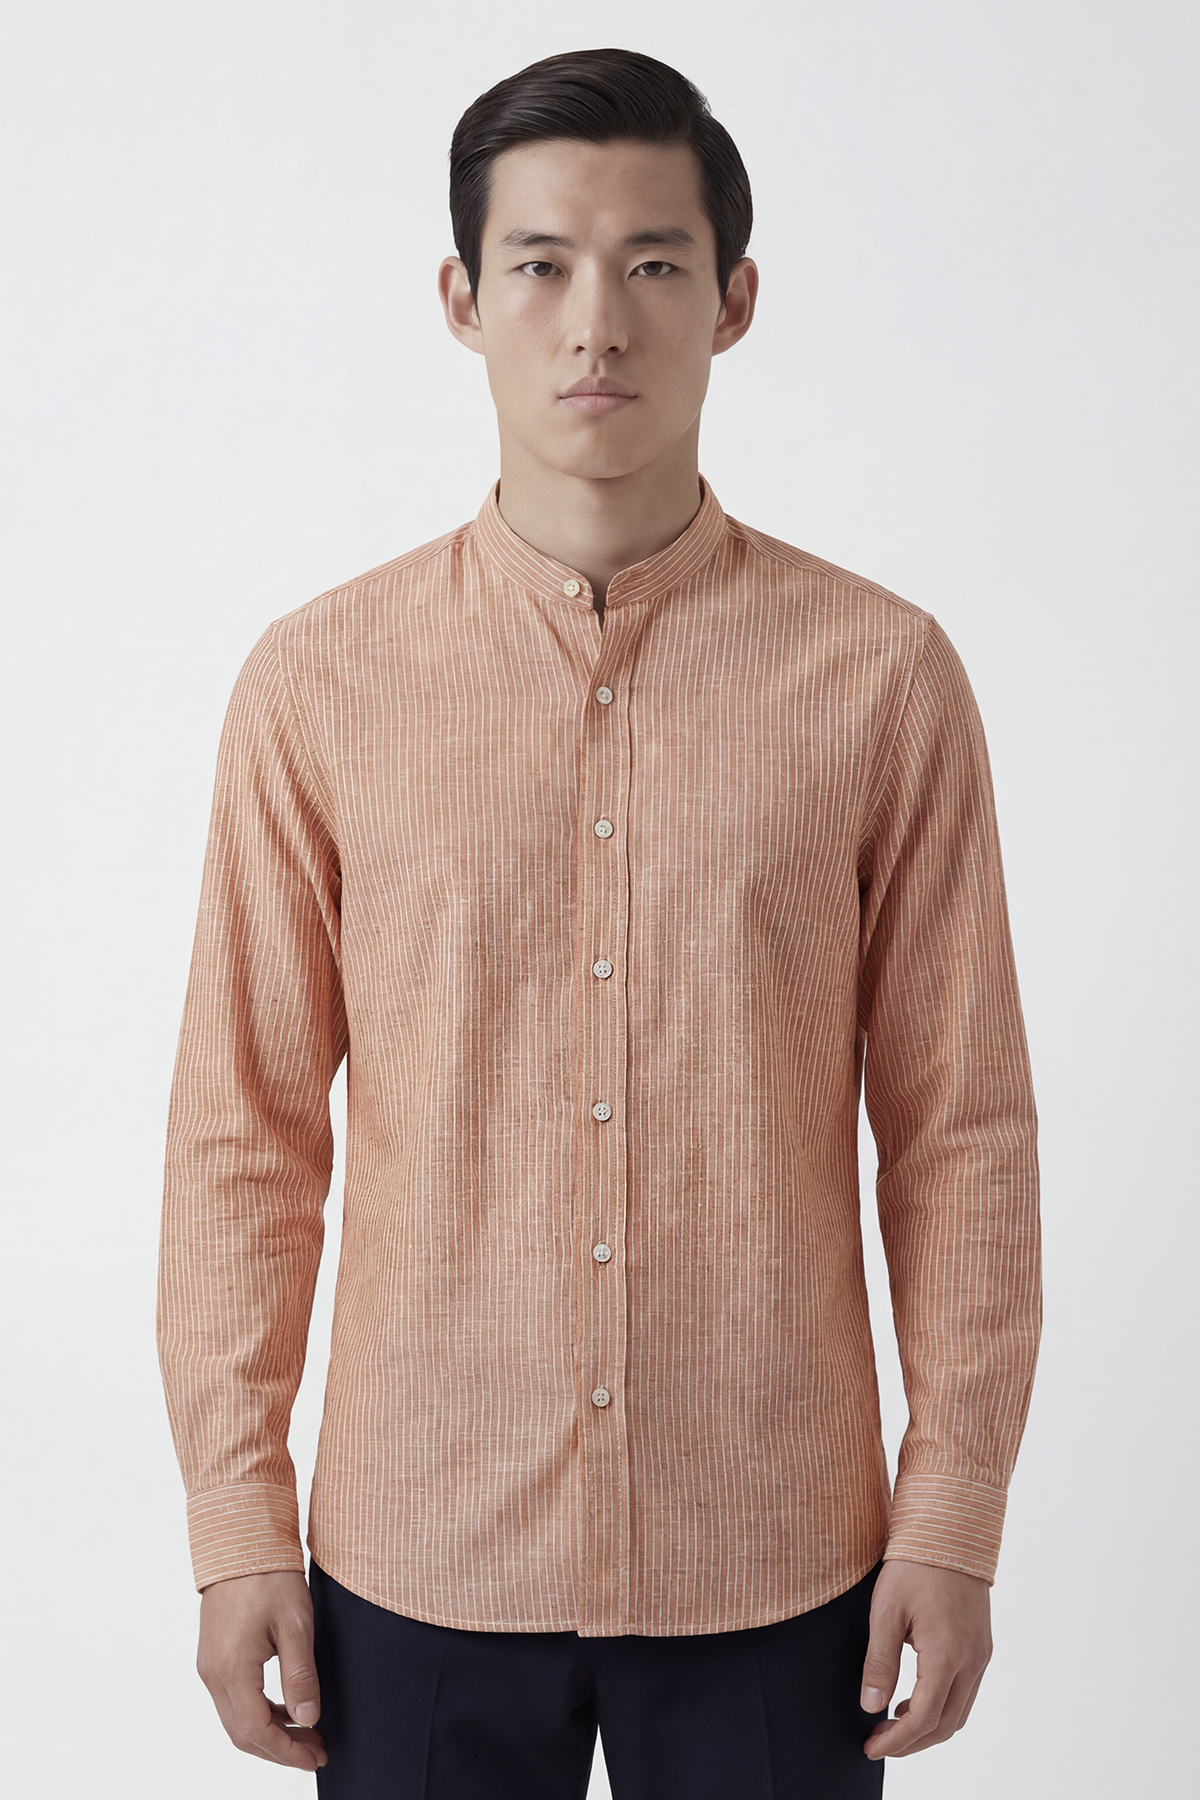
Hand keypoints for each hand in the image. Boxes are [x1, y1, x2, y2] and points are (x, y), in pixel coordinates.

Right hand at [197, 1569, 327, 1771]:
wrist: (240, 1541)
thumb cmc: (269, 1576)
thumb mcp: (295, 1624)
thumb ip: (300, 1675)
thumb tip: (308, 1718)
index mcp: (232, 1668)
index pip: (257, 1731)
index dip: (287, 1751)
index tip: (315, 1755)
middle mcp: (213, 1674)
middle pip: (243, 1734)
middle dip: (281, 1749)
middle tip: (317, 1749)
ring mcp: (209, 1666)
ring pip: (236, 1720)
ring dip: (270, 1732)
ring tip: (308, 1731)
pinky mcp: (212, 1657)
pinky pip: (233, 1700)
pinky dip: (258, 1713)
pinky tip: (285, 1708)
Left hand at [860, 1558, 991, 1759]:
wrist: (950, 1531)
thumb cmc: (915, 1565)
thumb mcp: (886, 1611)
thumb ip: (879, 1662)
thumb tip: (870, 1705)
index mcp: (947, 1654)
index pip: (925, 1718)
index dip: (897, 1740)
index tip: (872, 1747)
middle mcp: (972, 1660)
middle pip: (946, 1724)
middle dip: (912, 1741)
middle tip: (879, 1740)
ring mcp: (981, 1654)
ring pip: (959, 1712)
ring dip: (929, 1726)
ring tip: (893, 1723)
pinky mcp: (981, 1646)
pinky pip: (966, 1692)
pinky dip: (942, 1706)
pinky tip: (915, 1699)